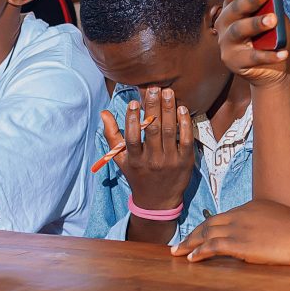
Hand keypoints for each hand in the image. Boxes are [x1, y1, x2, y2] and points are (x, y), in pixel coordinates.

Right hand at [101, 87, 196, 212]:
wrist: (158, 201)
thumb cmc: (138, 175)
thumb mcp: (121, 160)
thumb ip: (112, 135)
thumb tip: (104, 112)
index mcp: (135, 159)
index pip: (132, 138)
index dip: (132, 120)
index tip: (133, 102)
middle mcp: (152, 160)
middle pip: (153, 130)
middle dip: (153, 107)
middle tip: (154, 89)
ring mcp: (170, 160)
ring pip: (169, 131)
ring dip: (169, 110)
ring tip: (168, 92)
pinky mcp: (185, 161)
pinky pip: (186, 139)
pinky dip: (184, 123)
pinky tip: (182, 108)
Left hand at [171, 200, 289, 263]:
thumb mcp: (279, 220)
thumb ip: (265, 225)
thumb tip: (260, 236)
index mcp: (250, 207)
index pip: (223, 217)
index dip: (208, 227)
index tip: (199, 235)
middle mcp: (241, 214)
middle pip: (209, 223)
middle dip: (193, 234)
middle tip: (178, 245)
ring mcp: (239, 228)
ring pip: (207, 233)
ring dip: (190, 243)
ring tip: (178, 253)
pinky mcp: (240, 243)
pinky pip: (213, 246)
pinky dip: (200, 251)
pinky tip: (192, 258)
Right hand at [216, 0, 289, 85]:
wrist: (275, 68)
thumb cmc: (273, 35)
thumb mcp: (273, 16)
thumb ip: (271, 4)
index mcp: (232, 7)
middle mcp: (224, 23)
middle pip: (235, 9)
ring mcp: (226, 43)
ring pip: (239, 30)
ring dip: (256, 23)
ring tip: (272, 19)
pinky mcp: (233, 62)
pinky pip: (252, 57)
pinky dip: (269, 55)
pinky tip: (283, 53)